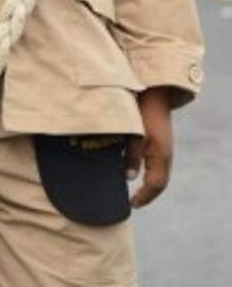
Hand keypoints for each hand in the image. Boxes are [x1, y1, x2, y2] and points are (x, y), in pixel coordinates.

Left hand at [125, 87, 172, 208]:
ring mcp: (165, 148)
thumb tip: (129, 178)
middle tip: (135, 202)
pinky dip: (151, 174)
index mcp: (160, 156)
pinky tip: (141, 172)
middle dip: (148, 194)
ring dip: (150, 185)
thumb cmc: (142, 113)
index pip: (155, 185)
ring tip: (137, 192)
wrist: (154, 93)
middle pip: (160, 183)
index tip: (132, 204)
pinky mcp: (162, 142)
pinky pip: (159, 165)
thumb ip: (131, 157)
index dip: (144, 196)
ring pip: (161, 174)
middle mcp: (166, 155)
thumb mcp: (134, 136)